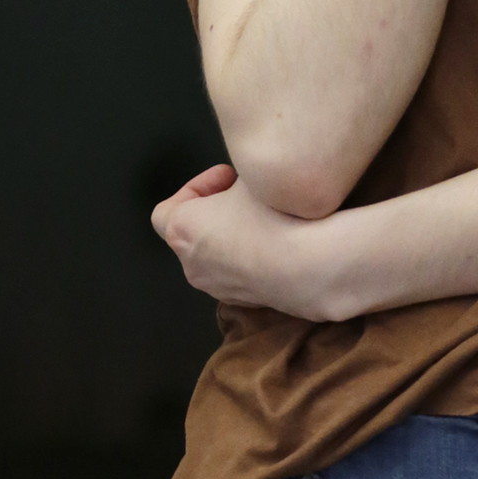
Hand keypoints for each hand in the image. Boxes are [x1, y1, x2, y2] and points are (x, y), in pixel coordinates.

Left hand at [151, 163, 342, 320]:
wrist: (311, 265)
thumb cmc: (274, 215)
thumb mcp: (251, 177)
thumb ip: (234, 180)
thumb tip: (238, 187)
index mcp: (183, 229)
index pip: (166, 210)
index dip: (196, 188)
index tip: (227, 180)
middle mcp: (191, 263)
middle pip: (190, 233)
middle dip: (213, 213)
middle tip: (243, 197)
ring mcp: (215, 287)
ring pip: (212, 256)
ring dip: (229, 238)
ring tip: (262, 222)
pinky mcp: (240, 301)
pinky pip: (236, 274)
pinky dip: (248, 259)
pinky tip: (277, 244)